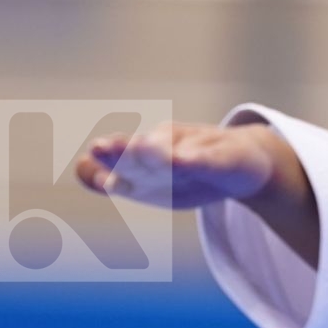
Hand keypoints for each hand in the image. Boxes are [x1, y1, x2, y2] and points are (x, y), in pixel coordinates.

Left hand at [74, 121, 277, 209]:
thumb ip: (117, 177)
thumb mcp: (156, 181)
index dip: (109, 159)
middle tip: (100, 147)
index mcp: (150, 159)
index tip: (89, 159)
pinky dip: (196, 159)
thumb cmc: (193, 170)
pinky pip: (209, 159)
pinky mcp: (225, 158)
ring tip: (139, 150)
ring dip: (156, 151)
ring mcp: (199, 150)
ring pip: (176, 152)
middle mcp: (171, 147)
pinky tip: (184, 160)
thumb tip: (80, 168)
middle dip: (123, 150)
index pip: (125, 161)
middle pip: (143, 151)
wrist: (247, 163)